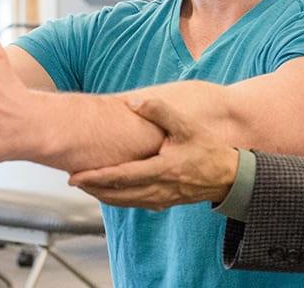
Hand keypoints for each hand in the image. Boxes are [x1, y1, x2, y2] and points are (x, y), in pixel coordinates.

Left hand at [68, 97, 238, 210]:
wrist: (231, 177)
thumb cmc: (209, 149)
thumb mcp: (187, 126)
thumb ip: (160, 111)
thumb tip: (135, 101)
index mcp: (161, 170)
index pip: (121, 177)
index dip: (95, 178)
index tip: (75, 177)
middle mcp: (158, 188)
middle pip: (117, 194)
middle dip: (93, 188)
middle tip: (73, 180)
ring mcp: (162, 198)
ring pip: (125, 201)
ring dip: (104, 195)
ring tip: (87, 186)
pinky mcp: (166, 201)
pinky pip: (136, 203)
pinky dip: (120, 199)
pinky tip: (111, 192)